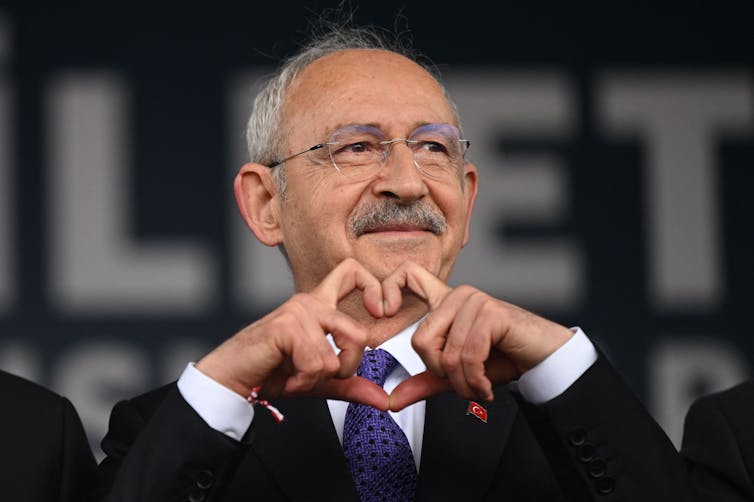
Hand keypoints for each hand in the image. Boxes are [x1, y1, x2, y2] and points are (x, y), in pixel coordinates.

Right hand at [196, 258, 389, 410]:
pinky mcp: (287, 326)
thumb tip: (383, 399)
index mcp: (319, 306)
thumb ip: (350, 385)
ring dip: (317, 379)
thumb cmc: (270, 373)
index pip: (352, 272)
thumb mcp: (319, 380)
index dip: (373, 287)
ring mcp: (298, 312)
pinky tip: (287, 379)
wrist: (232, 380)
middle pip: (359, 333)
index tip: (380, 312)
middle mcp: (310, 303)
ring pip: (336, 356)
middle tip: (320, 375)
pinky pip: (317, 363)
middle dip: (346, 368)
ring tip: (296, 376)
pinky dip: (304, 381)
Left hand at [383, 261, 573, 410]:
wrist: (544, 360)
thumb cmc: (503, 359)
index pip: (408, 274)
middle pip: (421, 340)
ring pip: (446, 354)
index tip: (383, 313)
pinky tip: (487, 386)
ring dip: (463, 384)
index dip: (388, 288)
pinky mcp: (491, 313)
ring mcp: (474, 301)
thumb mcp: (457, 374)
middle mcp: (458, 296)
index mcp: (445, 303)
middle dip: (442, 374)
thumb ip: (425, 382)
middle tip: (464, 382)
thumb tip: (392, 400)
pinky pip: (467, 355)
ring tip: (479, 387)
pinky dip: (476, 381)